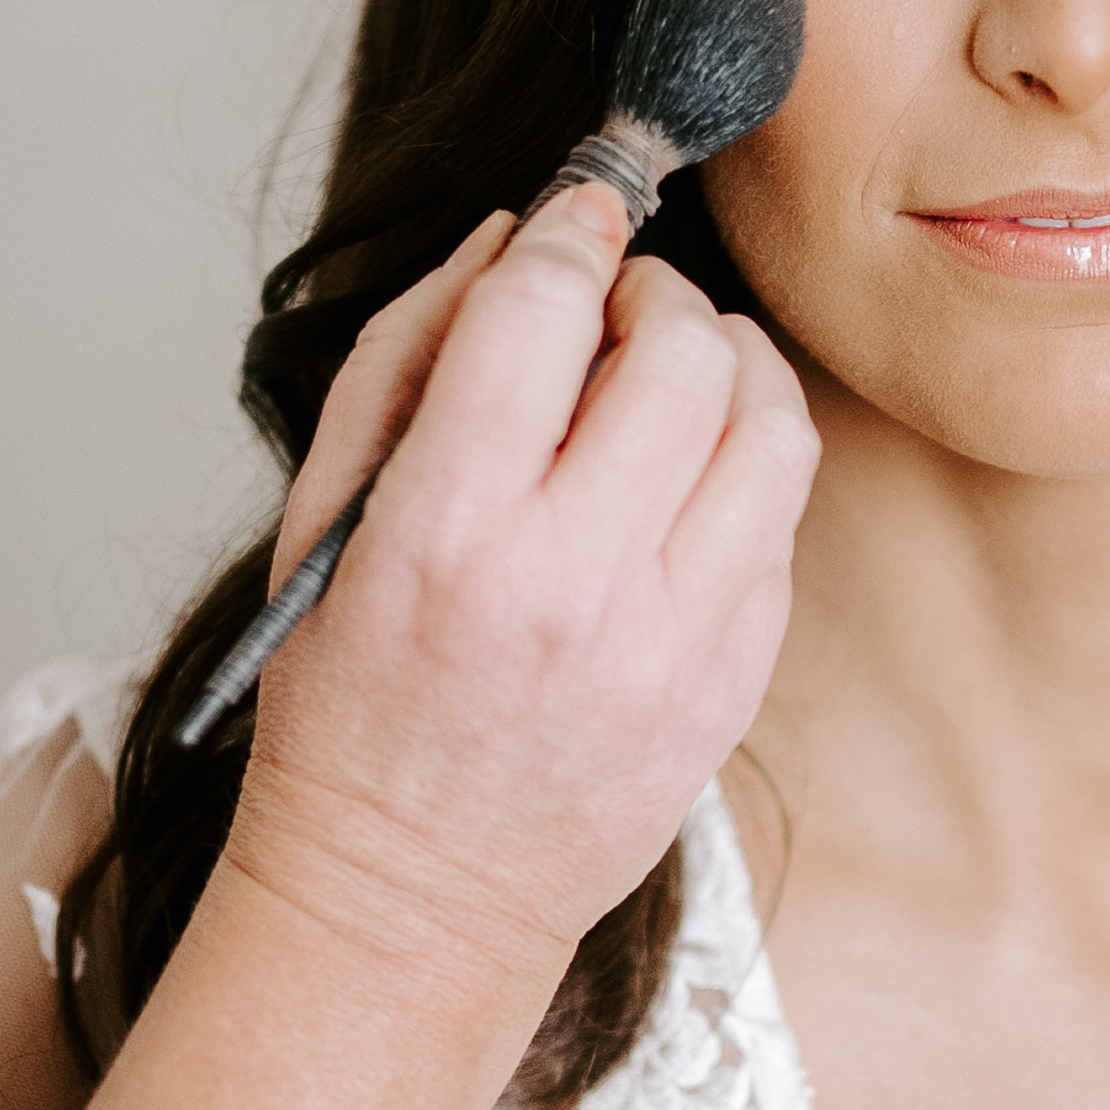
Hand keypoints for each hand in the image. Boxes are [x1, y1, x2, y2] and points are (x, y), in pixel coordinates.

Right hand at [218, 188, 814, 994]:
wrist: (415, 892)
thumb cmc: (351, 705)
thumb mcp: (326, 517)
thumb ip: (406, 357)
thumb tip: (510, 238)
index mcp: (448, 532)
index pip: (543, 311)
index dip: (569, 233)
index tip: (575, 217)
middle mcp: (570, 585)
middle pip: (681, 352)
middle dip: (657, 294)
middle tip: (623, 309)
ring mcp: (669, 644)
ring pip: (771, 426)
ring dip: (733, 365)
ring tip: (678, 377)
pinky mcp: (731, 687)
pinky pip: (783, 524)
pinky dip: (747, 469)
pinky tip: (687, 483)